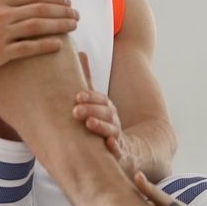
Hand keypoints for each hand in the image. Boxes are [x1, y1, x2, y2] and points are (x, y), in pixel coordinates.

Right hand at [0, 0, 78, 74]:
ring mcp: (0, 35)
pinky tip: (59, 44)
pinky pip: (27, 48)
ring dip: (60, 25)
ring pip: (37, 27)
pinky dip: (45, 45)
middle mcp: (0, 15)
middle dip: (62, 11)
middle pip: (40, 10)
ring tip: (74, 26)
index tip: (67, 2)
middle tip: (77, 15)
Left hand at [74, 52, 130, 173]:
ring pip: (111, 130)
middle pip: (105, 113)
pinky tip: (109, 145)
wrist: (131, 148)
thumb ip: (88, 80)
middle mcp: (114, 120)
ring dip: (100, 126)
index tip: (78, 97)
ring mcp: (117, 136)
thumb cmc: (104, 122)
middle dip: (91, 110)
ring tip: (89, 124)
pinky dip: (115, 148)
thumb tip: (80, 52)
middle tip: (75, 111)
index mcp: (107, 108)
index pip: (100, 99)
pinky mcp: (119, 153)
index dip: (90, 98)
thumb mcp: (96, 101)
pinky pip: (118, 151)